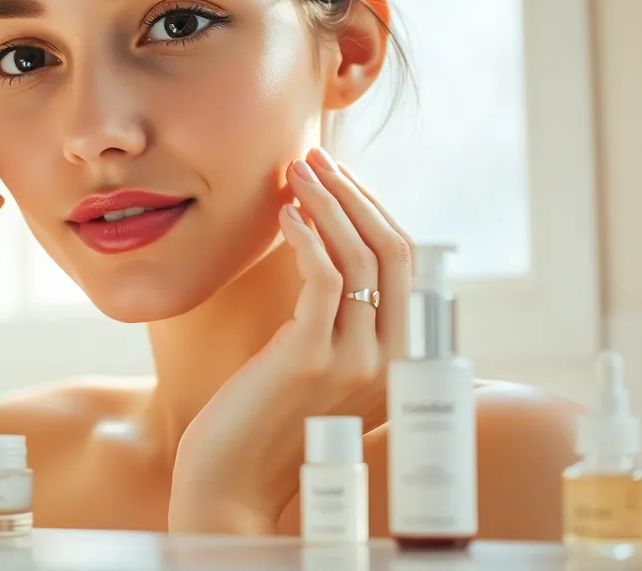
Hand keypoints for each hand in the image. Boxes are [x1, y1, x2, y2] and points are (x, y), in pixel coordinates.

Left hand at [168, 147, 411, 533]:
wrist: (232, 485)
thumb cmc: (266, 421)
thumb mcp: (320, 367)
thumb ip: (341, 322)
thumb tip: (333, 246)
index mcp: (403, 360)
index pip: (409, 264)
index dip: (374, 210)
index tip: (338, 176)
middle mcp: (393, 362)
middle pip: (394, 251)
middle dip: (354, 193)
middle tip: (314, 157)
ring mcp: (356, 362)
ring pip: (361, 256)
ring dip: (328, 202)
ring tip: (294, 170)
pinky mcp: (310, 360)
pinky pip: (324, 278)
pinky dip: (306, 235)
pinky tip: (284, 214)